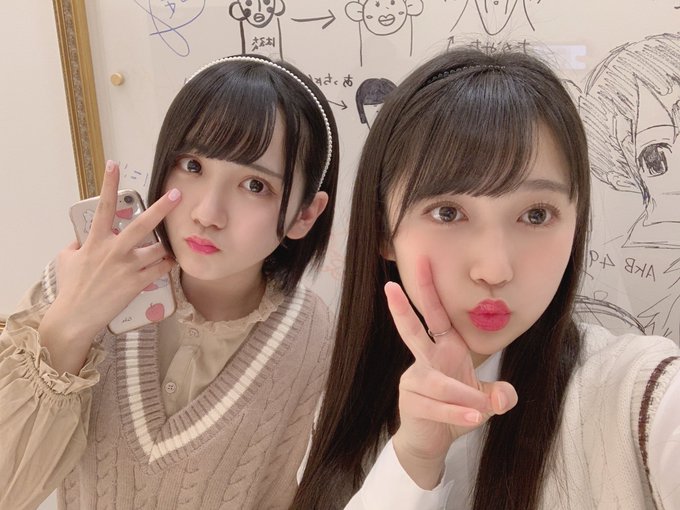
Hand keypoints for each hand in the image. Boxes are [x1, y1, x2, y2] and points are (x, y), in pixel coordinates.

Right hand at [39, 161, 180, 373]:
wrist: (76, 317)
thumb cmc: (71, 288)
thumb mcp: (66, 260)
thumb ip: (78, 244)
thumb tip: (81, 239)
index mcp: (95, 241)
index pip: (102, 207)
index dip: (108, 184)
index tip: (115, 164)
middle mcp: (114, 250)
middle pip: (141, 224)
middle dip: (161, 208)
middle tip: (176, 194)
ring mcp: (127, 267)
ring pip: (158, 248)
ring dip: (168, 245)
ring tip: (174, 243)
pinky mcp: (137, 283)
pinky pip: (160, 269)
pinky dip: (167, 264)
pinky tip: (171, 262)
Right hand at [386, 257, 516, 488]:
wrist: (433, 440)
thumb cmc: (456, 408)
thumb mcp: (486, 399)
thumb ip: (500, 394)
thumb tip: (503, 397)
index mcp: (443, 347)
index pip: (435, 314)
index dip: (428, 289)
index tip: (423, 261)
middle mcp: (425, 359)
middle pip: (411, 330)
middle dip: (402, 308)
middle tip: (389, 286)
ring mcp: (414, 381)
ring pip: (439, 383)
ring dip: (463, 397)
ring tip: (482, 410)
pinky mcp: (412, 403)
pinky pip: (438, 406)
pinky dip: (458, 413)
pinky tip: (475, 418)